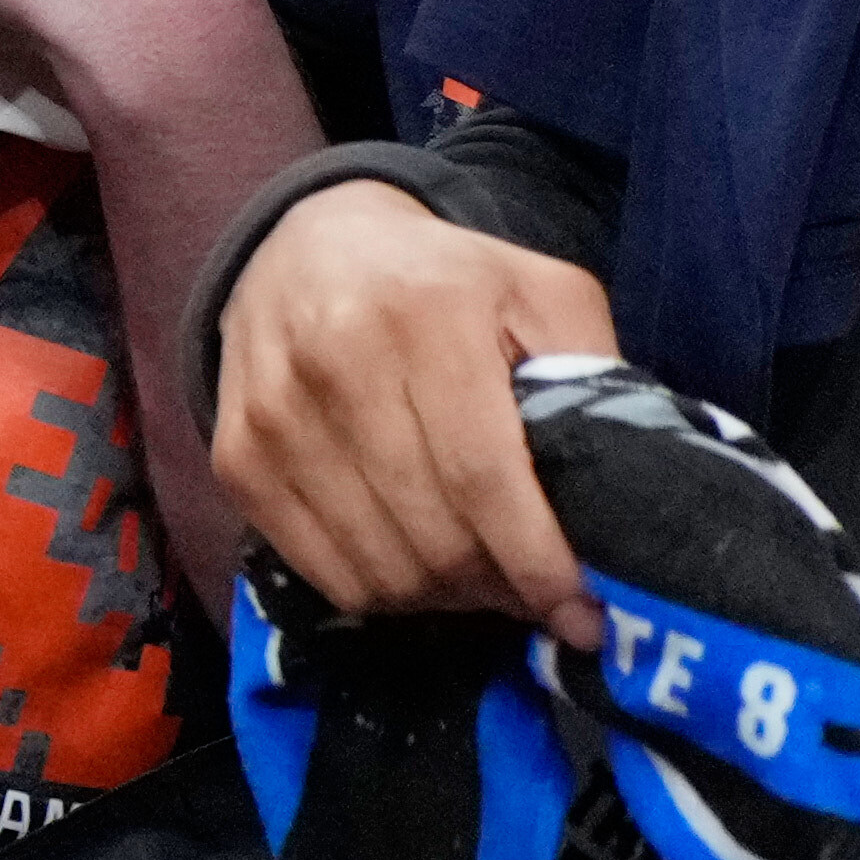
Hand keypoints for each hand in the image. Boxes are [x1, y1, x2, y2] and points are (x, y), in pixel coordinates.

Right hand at [213, 182, 616, 634]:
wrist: (312, 244)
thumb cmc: (450, 281)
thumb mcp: (541, 292)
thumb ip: (593, 375)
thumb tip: (623, 502)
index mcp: (422, 313)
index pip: (484, 477)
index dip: (540, 563)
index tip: (586, 615)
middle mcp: (332, 361)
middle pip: (434, 535)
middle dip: (502, 588)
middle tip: (539, 593)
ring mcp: (273, 414)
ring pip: (379, 567)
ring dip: (447, 598)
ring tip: (483, 576)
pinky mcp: (236, 456)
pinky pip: (324, 571)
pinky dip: (384, 591)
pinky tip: (418, 562)